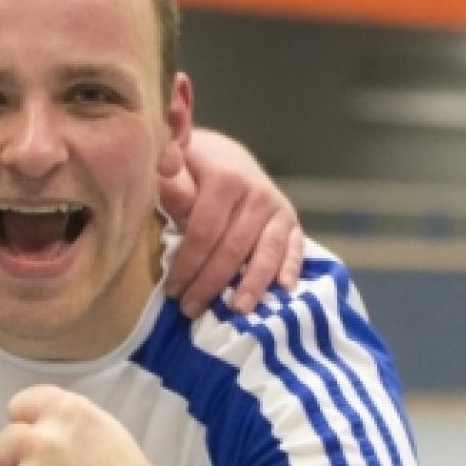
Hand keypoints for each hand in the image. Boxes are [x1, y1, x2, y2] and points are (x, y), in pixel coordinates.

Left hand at [160, 128, 303, 317]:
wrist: (224, 155)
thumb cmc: (192, 169)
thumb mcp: (176, 169)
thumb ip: (174, 185)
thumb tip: (171, 191)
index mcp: (225, 180)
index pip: (204, 233)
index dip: (187, 265)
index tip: (172, 291)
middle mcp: (257, 193)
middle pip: (233, 249)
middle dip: (211, 283)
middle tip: (191, 309)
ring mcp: (278, 207)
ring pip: (267, 252)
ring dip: (253, 285)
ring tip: (238, 310)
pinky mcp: (290, 218)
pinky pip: (294, 246)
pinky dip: (291, 268)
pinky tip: (284, 289)